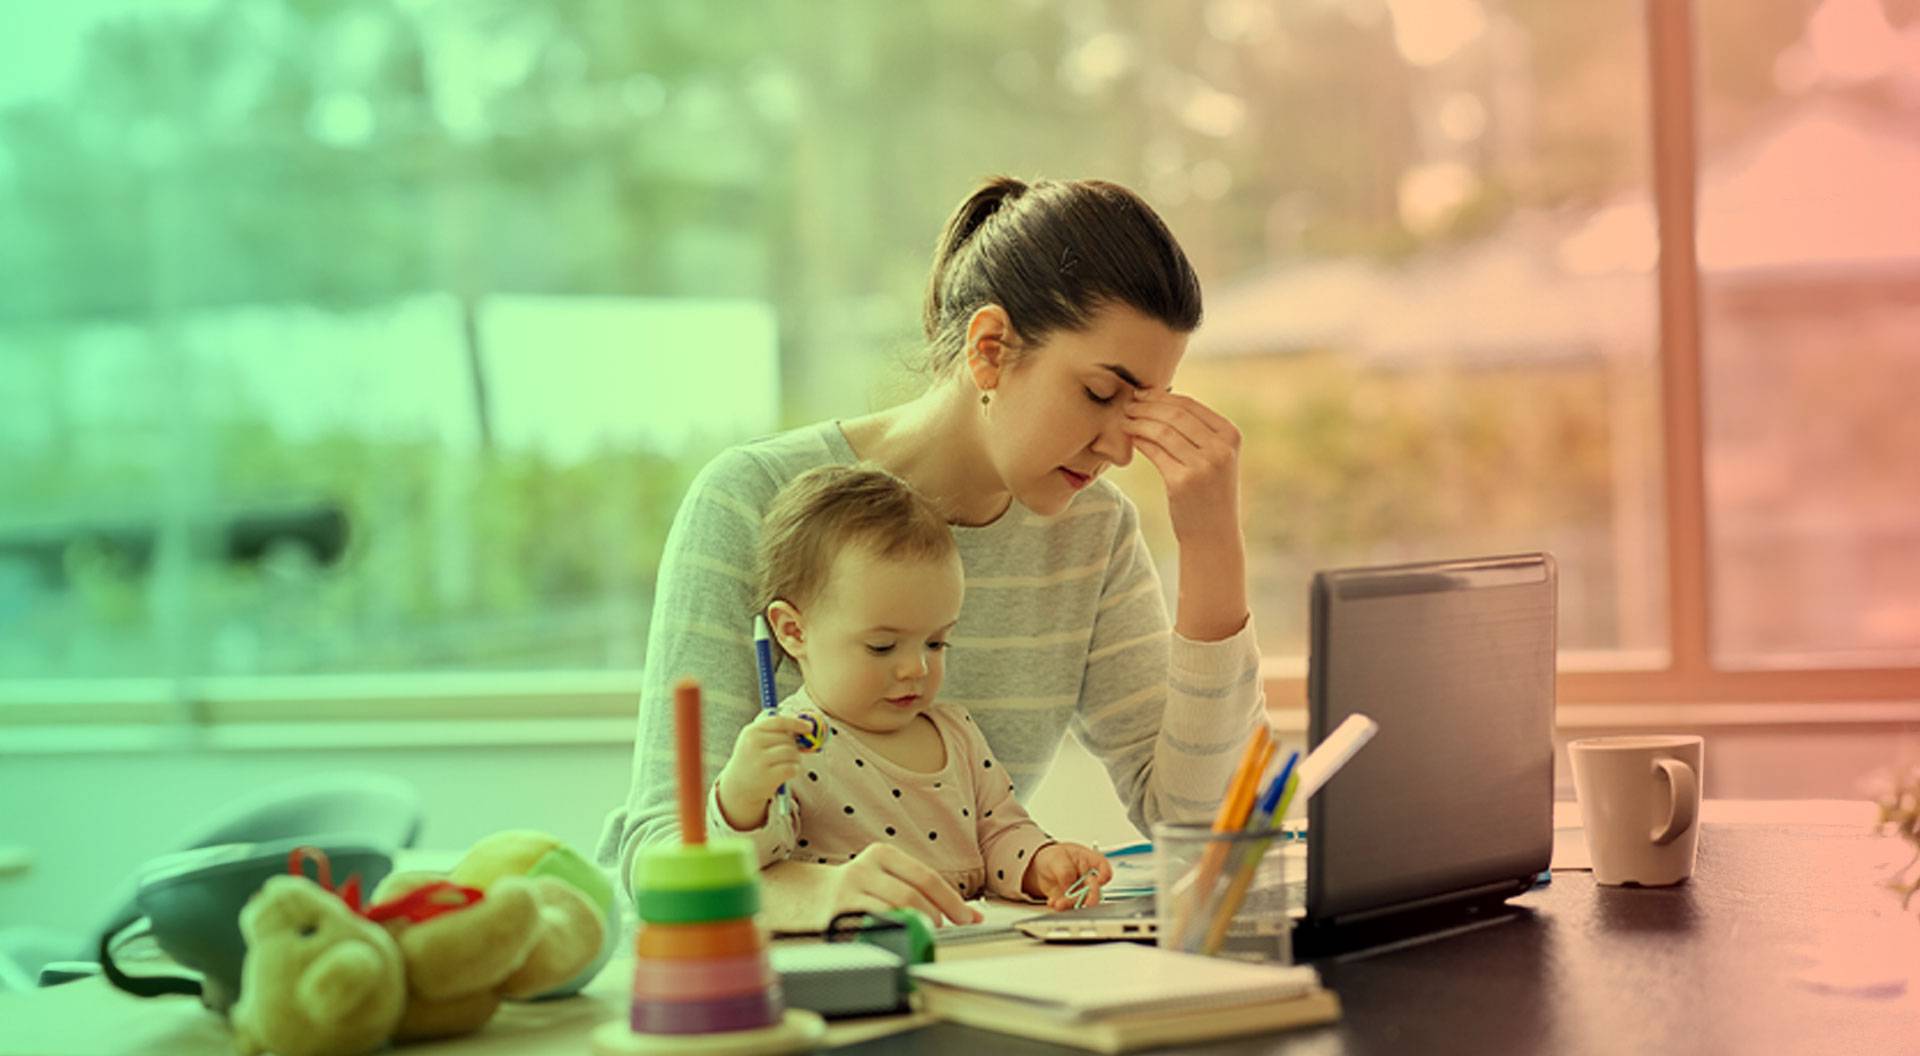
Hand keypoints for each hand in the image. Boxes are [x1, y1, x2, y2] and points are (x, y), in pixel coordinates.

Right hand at [715, 712, 812, 830]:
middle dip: (793, 746)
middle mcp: (753, 744)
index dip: (796, 723)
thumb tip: (800, 722)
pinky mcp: (768, 777)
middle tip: (785, 755)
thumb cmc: (751, 759)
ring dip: (795, 759)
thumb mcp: (753, 740)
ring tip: (785, 763)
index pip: (779, 722)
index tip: (808, 727)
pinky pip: (792, 768)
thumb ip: (773, 729)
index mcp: (751, 731)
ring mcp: (760, 761)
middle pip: (788, 739)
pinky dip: (794, 770)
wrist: (738, 786)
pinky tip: (785, 773)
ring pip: (792, 753)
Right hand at [826, 844, 983, 926]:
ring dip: (916, 928)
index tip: (969, 918)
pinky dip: (892, 935)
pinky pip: (872, 927)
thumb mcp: (884, 875)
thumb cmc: (858, 888)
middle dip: (935, 917)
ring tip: (922, 935)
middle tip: (943, 930)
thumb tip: (966, 914)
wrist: (807, 894)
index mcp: (882, 854)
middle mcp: (864, 868)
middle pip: (911, 896)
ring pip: (893, 912)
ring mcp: (848, 892)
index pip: (926, 877)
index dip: (951, 900)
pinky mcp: (837, 915)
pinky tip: (898, 940)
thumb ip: (918, 888)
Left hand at [1022, 842, 1112, 909]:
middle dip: (1090, 898)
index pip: (1104, 869)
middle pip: (1096, 891)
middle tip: (1081, 902)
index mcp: (1091, 862)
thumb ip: (1065, 871)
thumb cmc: (1055, 857)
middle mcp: (1089, 879)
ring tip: (1058, 903)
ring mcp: (1081, 891)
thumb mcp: (1057, 857)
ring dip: (1071, 904)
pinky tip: (1053, 902)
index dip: (1104, 876)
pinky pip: (1070, 907)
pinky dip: (1061, 907)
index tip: (1097, 881)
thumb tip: (1069, 885)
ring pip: (1082, 902)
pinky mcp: (1072, 900)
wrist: (1041, 867)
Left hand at [1121, 390, 1242, 546]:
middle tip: (1127, 404)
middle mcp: (1220, 448)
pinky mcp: (1182, 482)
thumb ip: (1198, 431)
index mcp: (1231, 435)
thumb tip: (1159, 400)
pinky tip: (1130, 437)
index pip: (1191, 405)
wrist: (1213, 534)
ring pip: (1162, 431)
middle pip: (1175, 415)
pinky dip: (1139, 440)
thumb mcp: (1216, 457)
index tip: (1141, 393)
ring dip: (1138, 422)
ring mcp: (1203, 465)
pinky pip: (1154, 452)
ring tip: (1124, 419)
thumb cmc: (1210, 492)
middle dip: (1146, 406)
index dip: (1161, 396)